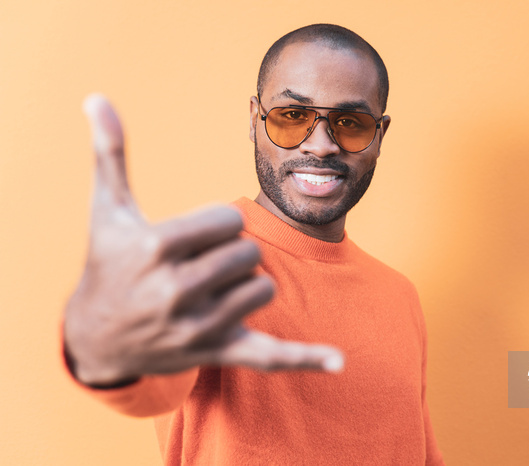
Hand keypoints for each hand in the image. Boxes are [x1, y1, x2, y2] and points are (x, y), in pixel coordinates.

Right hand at [63, 95, 343, 386]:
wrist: (98, 336)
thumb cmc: (109, 263)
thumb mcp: (108, 209)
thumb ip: (111, 152)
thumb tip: (96, 96)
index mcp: (157, 247)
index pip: (230, 219)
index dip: (216, 223)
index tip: (191, 237)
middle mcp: (177, 291)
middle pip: (250, 252)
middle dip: (230, 252)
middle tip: (197, 266)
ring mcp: (198, 327)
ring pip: (264, 287)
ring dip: (245, 284)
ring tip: (208, 291)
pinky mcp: (217, 352)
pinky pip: (271, 355)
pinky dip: (305, 358)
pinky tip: (339, 362)